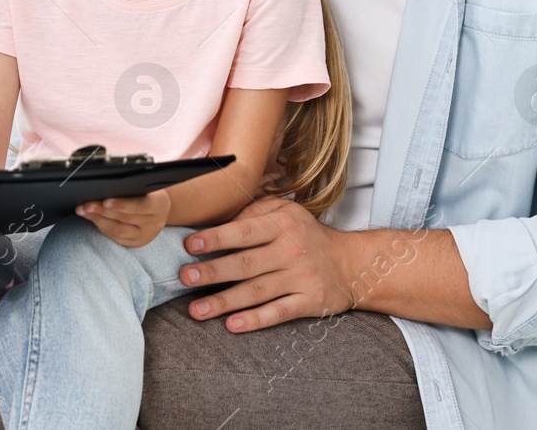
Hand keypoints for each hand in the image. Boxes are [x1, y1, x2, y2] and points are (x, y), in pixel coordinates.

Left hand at [77, 188, 170, 247]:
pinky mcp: (136, 243)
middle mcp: (155, 223)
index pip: (140, 205)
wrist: (159, 209)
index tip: (105, 201)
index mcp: (160, 205)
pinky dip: (101, 227)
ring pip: (118, 229)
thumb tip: (105, 185)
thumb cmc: (148, 192)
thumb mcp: (146, 187)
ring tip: (83, 211)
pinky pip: (116, 237)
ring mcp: (145, 235)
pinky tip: (92, 218)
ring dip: (97, 219)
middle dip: (102, 211)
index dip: (121, 204)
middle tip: (86, 204)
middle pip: (125, 218)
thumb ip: (132, 187)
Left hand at [174, 196, 354, 330]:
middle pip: (246, 263)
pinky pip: (278, 312)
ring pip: (257, 291)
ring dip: (224, 301)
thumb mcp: (286, 212)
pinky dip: (255, 319)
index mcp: (282, 224)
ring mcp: (300, 277)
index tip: (190, 244)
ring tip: (196, 310)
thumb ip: (254, 213)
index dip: (216, 238)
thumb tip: (218, 224)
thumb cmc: (307, 235)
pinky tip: (232, 325)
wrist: (352, 264)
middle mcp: (291, 250)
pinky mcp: (309, 301)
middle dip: (212, 271)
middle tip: (184, 277)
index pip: (244, 231)